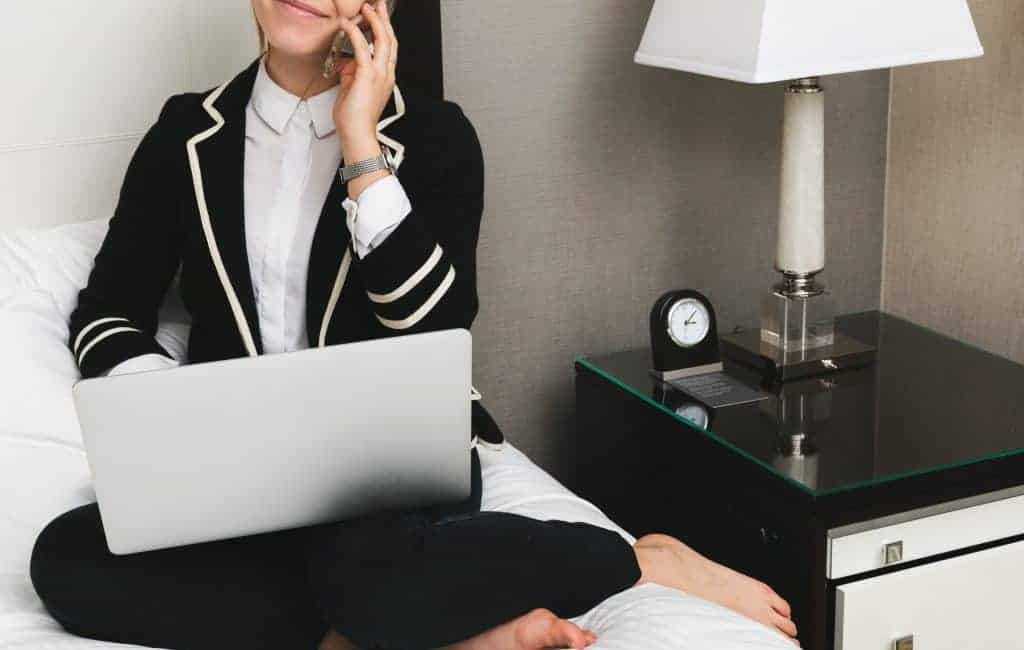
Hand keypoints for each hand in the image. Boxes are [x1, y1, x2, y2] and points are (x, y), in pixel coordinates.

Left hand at [330, 0, 397, 156]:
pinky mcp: (368, 76)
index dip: (384, 29)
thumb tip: (347, 63)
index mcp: (385, 77)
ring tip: (367, 8)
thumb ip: (352, 73)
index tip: (378, 16)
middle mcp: (387, 73)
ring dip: (374, 21)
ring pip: (383, 39)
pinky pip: (363, 48)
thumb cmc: (354, 118)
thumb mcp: (353, 90)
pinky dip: (356, 33)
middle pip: (390, 39)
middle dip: (383, 19)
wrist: (357, 134)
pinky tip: (348, 24)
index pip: (389, 47)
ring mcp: (380, 74)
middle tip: (377, 4)